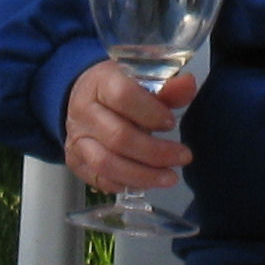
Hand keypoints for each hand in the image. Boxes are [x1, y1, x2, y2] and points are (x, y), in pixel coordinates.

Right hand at [62, 60, 197, 195]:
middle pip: (118, 137)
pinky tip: (148, 181)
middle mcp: (83, 112)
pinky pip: (100, 179)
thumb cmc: (117, 90)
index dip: (150, 112)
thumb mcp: (140, 81)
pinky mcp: (76, 161)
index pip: (123, 96)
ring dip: (143, 175)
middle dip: (156, 152)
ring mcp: (76, 139)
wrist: (82, 98)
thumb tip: (188, 85)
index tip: (171, 123)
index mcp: (100, 83)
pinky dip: (126, 184)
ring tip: (170, 177)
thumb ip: (167, 88)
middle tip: (183, 156)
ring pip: (106, 163)